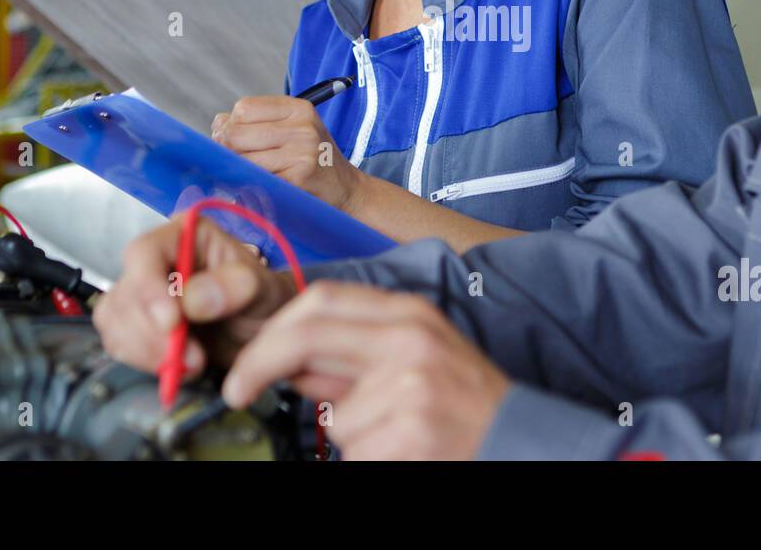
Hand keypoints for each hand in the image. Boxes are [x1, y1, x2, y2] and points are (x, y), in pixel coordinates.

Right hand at [93, 214, 296, 376]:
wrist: (262, 334)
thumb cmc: (263, 301)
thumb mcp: (263, 291)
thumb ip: (235, 288)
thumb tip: (193, 299)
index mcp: (185, 236)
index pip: (145, 252)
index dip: (149, 287)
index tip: (171, 322)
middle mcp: (156, 260)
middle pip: (125, 291)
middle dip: (152, 332)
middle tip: (193, 358)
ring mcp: (142, 293)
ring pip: (114, 320)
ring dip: (146, 350)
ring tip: (192, 364)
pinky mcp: (136, 324)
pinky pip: (118, 342)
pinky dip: (142, 360)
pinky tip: (175, 367)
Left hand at [212, 96, 365, 213]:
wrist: (348, 191)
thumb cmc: (314, 160)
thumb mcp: (295, 130)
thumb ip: (258, 122)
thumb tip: (217, 124)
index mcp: (299, 109)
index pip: (243, 108)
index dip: (230, 125)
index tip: (234, 140)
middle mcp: (302, 127)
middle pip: (236, 133)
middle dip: (227, 149)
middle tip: (236, 161)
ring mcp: (302, 153)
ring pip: (241, 159)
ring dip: (238, 170)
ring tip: (251, 174)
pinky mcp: (297, 178)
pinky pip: (255, 179)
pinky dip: (250, 185)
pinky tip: (261, 186)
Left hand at [220, 280, 510, 459]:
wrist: (521, 438)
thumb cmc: (465, 399)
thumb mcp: (416, 355)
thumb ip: (355, 353)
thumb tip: (292, 360)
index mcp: (408, 314)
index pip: (320, 300)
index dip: (273, 329)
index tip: (249, 358)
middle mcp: (409, 341)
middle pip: (306, 337)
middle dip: (259, 364)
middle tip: (239, 391)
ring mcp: (409, 386)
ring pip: (332, 414)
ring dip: (348, 433)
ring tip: (394, 430)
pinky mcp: (409, 432)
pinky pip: (354, 451)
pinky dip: (368, 459)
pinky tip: (404, 449)